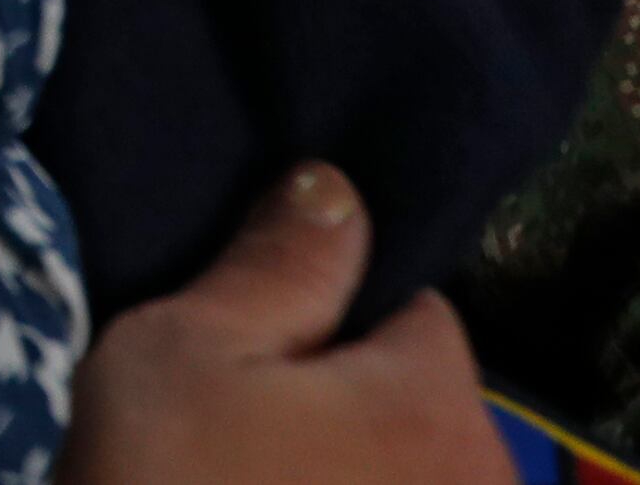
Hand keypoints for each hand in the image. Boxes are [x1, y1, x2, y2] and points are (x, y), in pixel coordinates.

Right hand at [63, 166, 512, 484]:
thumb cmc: (161, 484)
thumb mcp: (183, 349)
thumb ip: (275, 266)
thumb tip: (336, 188)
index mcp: (433, 402)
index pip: (413, 308)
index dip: (327, 310)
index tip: (253, 341)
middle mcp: (483, 483)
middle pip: (419, 404)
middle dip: (346, 400)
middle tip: (235, 421)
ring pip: (408, 475)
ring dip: (346, 475)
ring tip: (242, 482)